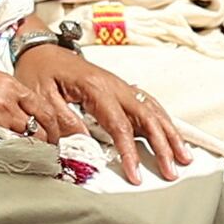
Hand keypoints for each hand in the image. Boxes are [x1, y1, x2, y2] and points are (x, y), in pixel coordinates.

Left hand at [15, 42, 195, 181]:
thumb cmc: (39, 71)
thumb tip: (83, 146)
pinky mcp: (120, 88)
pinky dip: (163, 120)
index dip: (130, 152)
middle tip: (172, 170)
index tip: (136, 174)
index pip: (119, 126)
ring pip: (153, 110)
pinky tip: (171, 133)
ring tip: (184, 156)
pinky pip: (148, 104)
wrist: (39, 48)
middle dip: (163, 145)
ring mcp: (120, 85)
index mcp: (95, 87)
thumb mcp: (41, 97)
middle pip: (147, 117)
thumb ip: (62, 121)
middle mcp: (114, 85)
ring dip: (170, 133)